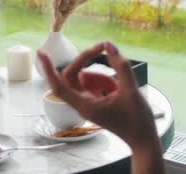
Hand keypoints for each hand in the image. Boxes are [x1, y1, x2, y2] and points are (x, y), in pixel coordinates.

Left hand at [38, 41, 158, 150]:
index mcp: (85, 105)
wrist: (144, 140)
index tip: (42, 53)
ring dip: (102, 75)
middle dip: (85, 60)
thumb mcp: (131, 90)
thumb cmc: (137, 121)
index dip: (49, 69)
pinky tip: (119, 91)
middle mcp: (83, 104)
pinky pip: (95, 84)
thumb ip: (120, 66)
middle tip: (101, 48)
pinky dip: (106, 81)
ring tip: (119, 88)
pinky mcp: (96, 102)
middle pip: (73, 75)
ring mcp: (89, 103)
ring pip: (87, 78)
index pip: (59, 86)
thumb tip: (108, 45)